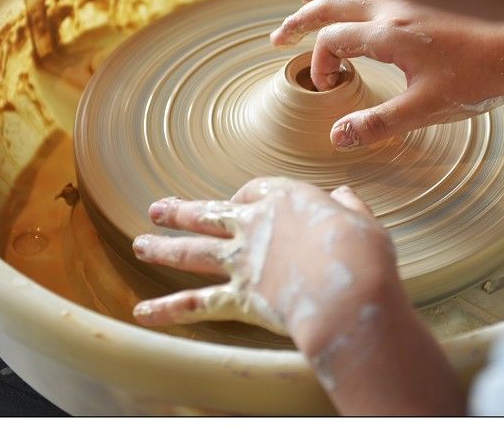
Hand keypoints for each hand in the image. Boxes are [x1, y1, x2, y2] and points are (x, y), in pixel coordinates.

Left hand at [132, 177, 463, 411]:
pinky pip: (196, 304)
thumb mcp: (362, 220)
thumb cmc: (362, 253)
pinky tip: (142, 313)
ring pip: (192, 251)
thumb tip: (345, 194)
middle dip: (181, 212)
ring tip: (141, 245)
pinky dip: (167, 310)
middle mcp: (254, 225)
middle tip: (157, 210)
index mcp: (285, 198)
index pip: (254, 191)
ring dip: (163, 248)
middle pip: (209, 214)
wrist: (345, 289)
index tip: (240, 202)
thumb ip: (349, 207)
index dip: (245, 198)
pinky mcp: (238, 297)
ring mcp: (241, 261)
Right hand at [271, 0, 503, 148]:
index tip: (329, 86)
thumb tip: (336, 136)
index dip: (319, 64)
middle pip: (331, 4)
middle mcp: (392, 5)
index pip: (331, 41)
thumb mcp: (426, 109)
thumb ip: (378, 123)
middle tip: (278, 37)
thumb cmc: (478, 79)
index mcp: (388, 34)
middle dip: (300, 20)